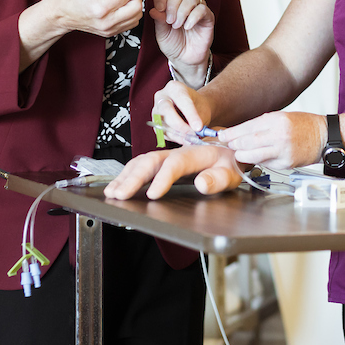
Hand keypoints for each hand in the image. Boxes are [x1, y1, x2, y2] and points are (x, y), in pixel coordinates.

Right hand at [18, 0, 141, 68]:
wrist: (58, 13)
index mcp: (100, 8)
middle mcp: (107, 22)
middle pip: (137, 6)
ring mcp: (109, 29)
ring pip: (137, 16)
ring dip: (136, 0)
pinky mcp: (111, 32)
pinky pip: (131, 22)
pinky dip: (132, 10)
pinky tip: (123, 1)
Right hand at [103, 145, 241, 199]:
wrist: (230, 149)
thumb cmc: (231, 163)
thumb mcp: (232, 173)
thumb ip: (218, 179)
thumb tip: (201, 183)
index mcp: (195, 154)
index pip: (175, 164)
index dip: (163, 179)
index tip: (153, 195)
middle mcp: (177, 152)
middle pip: (151, 161)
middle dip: (133, 178)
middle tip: (119, 195)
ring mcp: (168, 155)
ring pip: (142, 162)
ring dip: (125, 176)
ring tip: (112, 192)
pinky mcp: (162, 162)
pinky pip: (141, 165)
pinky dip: (127, 174)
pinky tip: (117, 186)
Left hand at [150, 0, 213, 83]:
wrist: (185, 59)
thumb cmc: (173, 44)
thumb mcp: (161, 33)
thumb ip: (158, 20)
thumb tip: (154, 9)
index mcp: (171, 3)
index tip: (159, 8)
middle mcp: (184, 3)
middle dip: (172, 5)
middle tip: (169, 21)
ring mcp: (197, 9)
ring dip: (182, 12)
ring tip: (177, 25)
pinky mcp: (208, 17)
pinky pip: (202, 9)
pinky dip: (193, 17)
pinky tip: (188, 27)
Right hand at [151, 79, 211, 135]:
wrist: (193, 108)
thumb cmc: (198, 106)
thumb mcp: (202, 109)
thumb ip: (199, 119)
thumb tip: (196, 132)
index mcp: (174, 88)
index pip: (181, 99)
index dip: (190, 114)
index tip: (199, 127)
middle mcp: (162, 97)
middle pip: (166, 110)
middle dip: (179, 124)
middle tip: (192, 134)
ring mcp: (156, 110)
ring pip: (163, 123)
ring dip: (178, 134)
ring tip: (192, 140)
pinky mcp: (155, 124)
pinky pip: (163, 133)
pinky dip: (175, 138)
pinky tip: (186, 140)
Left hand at [218, 111, 327, 169]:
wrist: (324, 136)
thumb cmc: (303, 125)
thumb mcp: (282, 116)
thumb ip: (263, 124)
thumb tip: (242, 132)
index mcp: (277, 120)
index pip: (247, 127)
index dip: (232, 133)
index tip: (222, 136)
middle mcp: (279, 135)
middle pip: (248, 142)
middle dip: (235, 145)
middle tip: (228, 145)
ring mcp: (283, 151)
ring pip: (254, 156)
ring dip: (243, 155)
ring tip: (239, 153)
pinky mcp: (286, 163)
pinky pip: (266, 163)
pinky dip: (259, 161)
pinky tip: (256, 157)